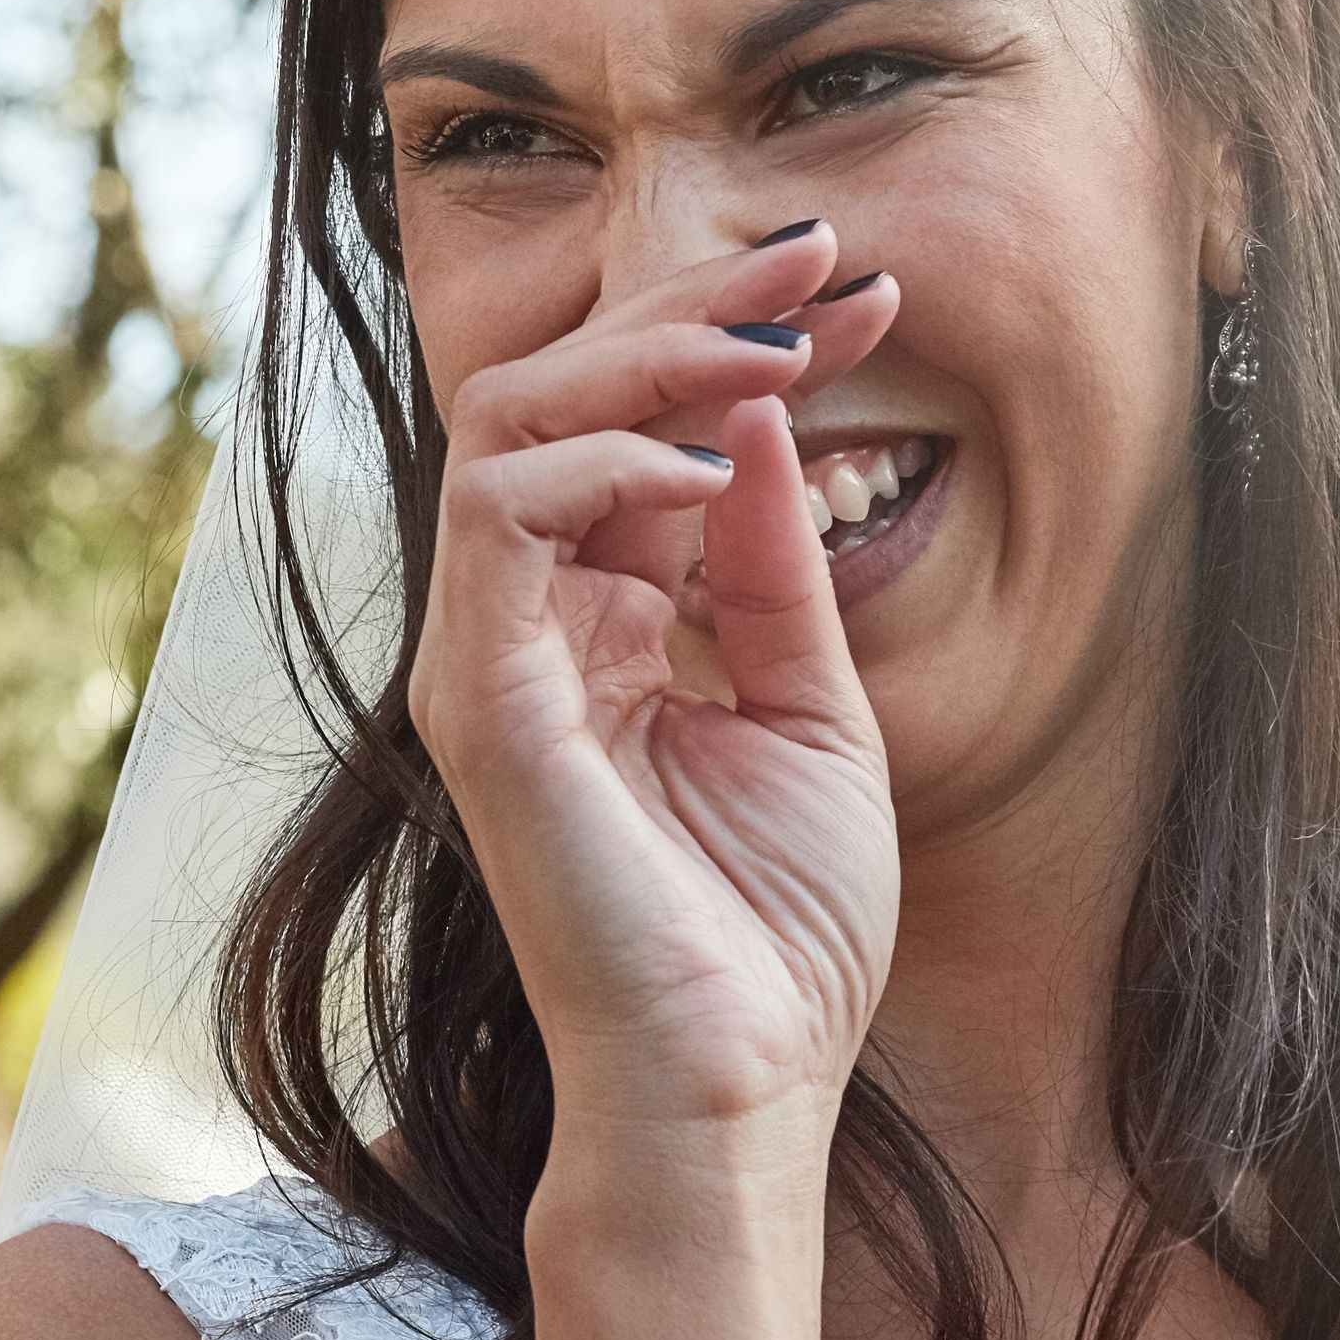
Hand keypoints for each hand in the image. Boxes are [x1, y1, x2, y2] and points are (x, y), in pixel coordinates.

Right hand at [402, 227, 906, 1176]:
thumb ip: (771, 568)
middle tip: (824, 257)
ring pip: (510, 423)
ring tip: (775, 347)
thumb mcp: (811, 709)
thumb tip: (762, 417)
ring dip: (645, 359)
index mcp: (600, 624)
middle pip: (564, 398)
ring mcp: (489, 655)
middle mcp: (524, 622)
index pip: (642, 433)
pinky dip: (603, 466)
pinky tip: (712, 469)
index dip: (741, 342)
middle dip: (694, 306)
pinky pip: (500, 518)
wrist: (740, 1082)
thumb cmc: (773, 932)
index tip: (860, 286)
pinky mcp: (478, 697)